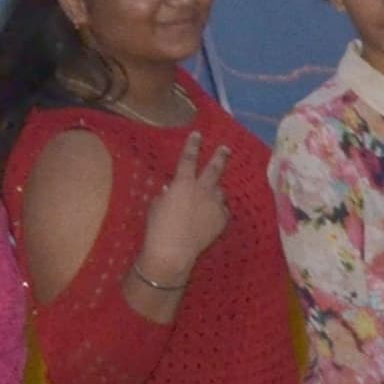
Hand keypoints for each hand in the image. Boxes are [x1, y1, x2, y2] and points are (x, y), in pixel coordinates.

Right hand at [136, 132, 231, 280]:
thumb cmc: (159, 226)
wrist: (174, 249)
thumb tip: (171, 191)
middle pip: (214, 169)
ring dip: (215, 192)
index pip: (188, 159)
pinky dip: (217, 210)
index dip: (192, 145)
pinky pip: (222, 210)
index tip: (198, 134)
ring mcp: (215, 204)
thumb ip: (166, 195)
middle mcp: (202, 190)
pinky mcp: (222, 219)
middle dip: (220, 157)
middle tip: (226, 148)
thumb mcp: (157, 206)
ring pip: (219, 192)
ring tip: (209, 198)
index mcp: (183, 183)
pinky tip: (210, 217)